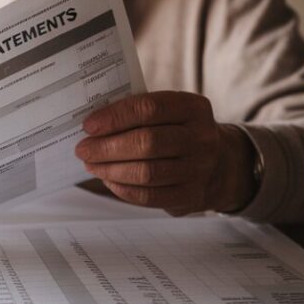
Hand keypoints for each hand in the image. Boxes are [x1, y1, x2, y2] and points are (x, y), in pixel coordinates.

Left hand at [74, 91, 254, 214]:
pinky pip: (150, 196)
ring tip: (91, 164)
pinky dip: (123, 189)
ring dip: (110, 169)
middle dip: (107, 147)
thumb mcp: (171, 112)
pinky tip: (109, 179)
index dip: (115, 117)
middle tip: (83, 149)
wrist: (220, 163)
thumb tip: (93, 124)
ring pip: (146, 172)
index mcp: (193, 108)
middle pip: (147, 143)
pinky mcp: (191, 195)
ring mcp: (199, 169)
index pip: (149, 108)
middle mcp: (201, 138)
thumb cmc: (179, 131)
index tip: (88, 126)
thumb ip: (139, 113)